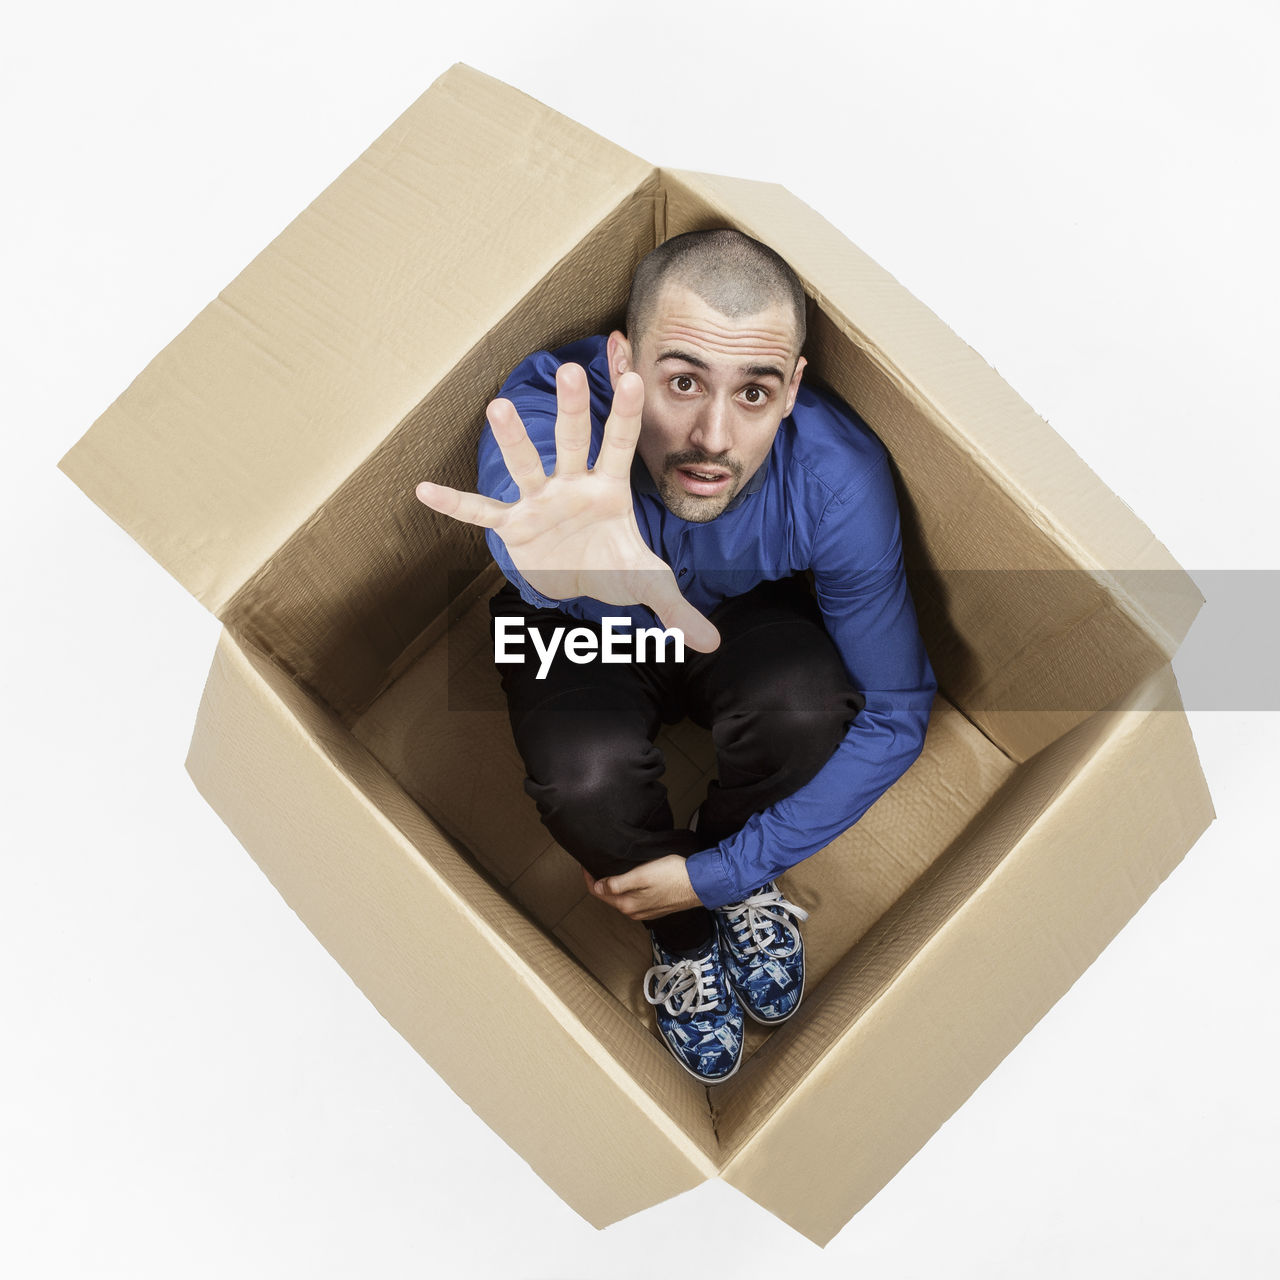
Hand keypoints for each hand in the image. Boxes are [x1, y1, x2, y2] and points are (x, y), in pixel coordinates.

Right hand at [415, 363, 719, 652]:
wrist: (577, 581)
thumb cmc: (614, 567)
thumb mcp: (649, 586)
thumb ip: (678, 610)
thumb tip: (713, 644)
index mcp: (609, 489)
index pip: (621, 445)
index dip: (626, 414)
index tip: (634, 377)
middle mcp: (572, 485)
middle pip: (573, 441)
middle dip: (572, 410)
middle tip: (569, 372)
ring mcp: (540, 502)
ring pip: (526, 465)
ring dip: (513, 441)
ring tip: (496, 407)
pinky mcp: (514, 526)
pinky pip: (483, 513)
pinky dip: (456, 505)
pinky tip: (425, 490)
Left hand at [582, 857, 703, 920]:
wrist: (700, 884)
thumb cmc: (673, 876)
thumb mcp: (641, 875)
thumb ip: (617, 883)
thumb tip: (597, 886)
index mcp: (627, 904)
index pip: (598, 892)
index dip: (589, 877)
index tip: (586, 864)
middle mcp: (633, 911)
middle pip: (608, 897)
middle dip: (600, 882)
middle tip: (596, 865)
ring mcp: (645, 911)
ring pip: (621, 898)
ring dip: (614, 887)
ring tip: (611, 870)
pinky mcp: (655, 908)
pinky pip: (634, 899)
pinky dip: (627, 890)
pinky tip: (630, 880)